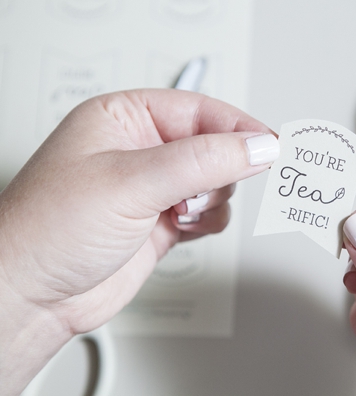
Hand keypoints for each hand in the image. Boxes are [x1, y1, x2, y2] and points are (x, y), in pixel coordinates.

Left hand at [0, 89, 279, 394]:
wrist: (31, 298)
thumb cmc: (48, 231)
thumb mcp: (132, 182)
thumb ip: (204, 161)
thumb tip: (258, 145)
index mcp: (124, 118)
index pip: (200, 110)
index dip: (239, 126)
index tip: (272, 144)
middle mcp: (141, 150)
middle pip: (215, 146)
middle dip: (219, 171)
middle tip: (205, 191)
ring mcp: (153, 188)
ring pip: (217, 181)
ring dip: (212, 200)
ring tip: (180, 214)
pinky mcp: (162, 222)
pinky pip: (209, 212)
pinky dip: (209, 221)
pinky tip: (185, 229)